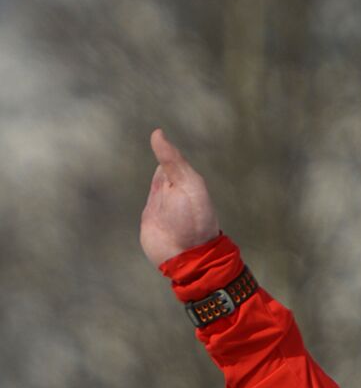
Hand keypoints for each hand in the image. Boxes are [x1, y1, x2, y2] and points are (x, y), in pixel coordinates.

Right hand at [140, 129, 219, 266]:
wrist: (184, 255)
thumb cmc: (192, 219)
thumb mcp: (187, 185)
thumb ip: (172, 161)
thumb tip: (158, 133)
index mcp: (187, 182)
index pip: (172, 159)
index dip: (164, 147)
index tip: (156, 132)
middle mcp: (174, 190)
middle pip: (164, 168)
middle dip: (159, 157)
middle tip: (150, 142)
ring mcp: (160, 204)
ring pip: (155, 182)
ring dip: (153, 174)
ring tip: (147, 164)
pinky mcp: (149, 217)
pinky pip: (143, 198)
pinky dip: (141, 191)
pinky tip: (149, 186)